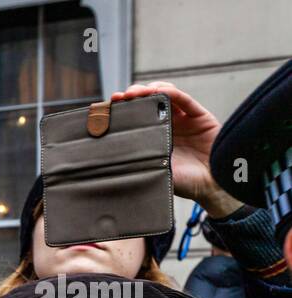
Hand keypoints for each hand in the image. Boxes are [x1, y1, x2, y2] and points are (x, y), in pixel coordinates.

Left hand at [110, 81, 241, 217]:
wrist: (211, 186)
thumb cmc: (184, 183)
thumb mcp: (155, 172)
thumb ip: (140, 164)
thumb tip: (109, 166)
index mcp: (154, 137)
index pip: (135, 118)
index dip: (122, 110)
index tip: (107, 108)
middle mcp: (167, 125)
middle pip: (148, 102)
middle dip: (132, 96)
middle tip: (120, 97)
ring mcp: (183, 119)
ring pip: (165, 95)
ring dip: (149, 90)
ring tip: (136, 92)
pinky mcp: (199, 116)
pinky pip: (185, 100)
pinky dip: (171, 93)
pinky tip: (160, 91)